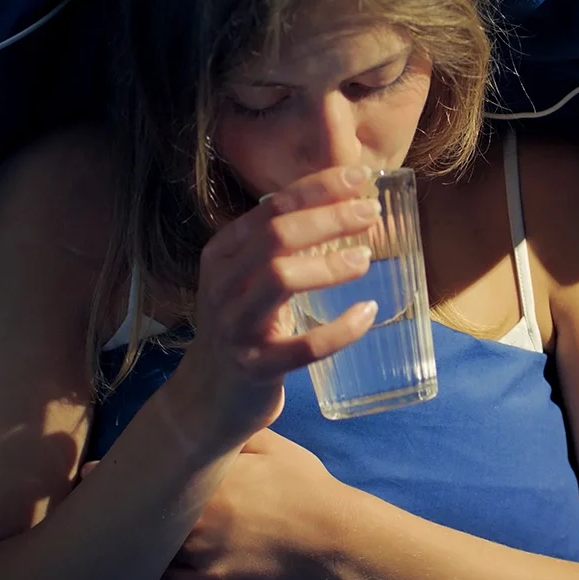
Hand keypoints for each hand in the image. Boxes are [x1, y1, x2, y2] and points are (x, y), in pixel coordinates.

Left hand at [143, 429, 351, 579]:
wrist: (332, 536)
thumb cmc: (305, 486)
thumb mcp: (272, 445)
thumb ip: (234, 431)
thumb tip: (206, 416)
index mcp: (207, 478)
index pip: (157, 474)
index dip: (142, 473)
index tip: (122, 470)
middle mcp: (196, 515)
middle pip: (150, 511)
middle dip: (140, 505)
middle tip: (128, 499)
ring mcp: (202, 552)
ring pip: (156, 545)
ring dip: (148, 536)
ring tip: (136, 530)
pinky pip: (169, 579)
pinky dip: (155, 570)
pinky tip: (149, 560)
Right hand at [157, 165, 384, 454]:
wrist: (207, 400)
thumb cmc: (243, 328)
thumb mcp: (247, 280)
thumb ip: (279, 247)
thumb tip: (342, 203)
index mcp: (222, 254)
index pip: (271, 208)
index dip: (318, 188)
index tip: (361, 179)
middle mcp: (221, 285)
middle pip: (276, 236)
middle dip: (329, 218)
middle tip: (371, 214)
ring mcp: (234, 327)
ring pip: (281, 280)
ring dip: (329, 265)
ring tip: (366, 259)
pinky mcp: (254, 368)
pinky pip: (302, 347)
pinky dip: (340, 330)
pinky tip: (366, 314)